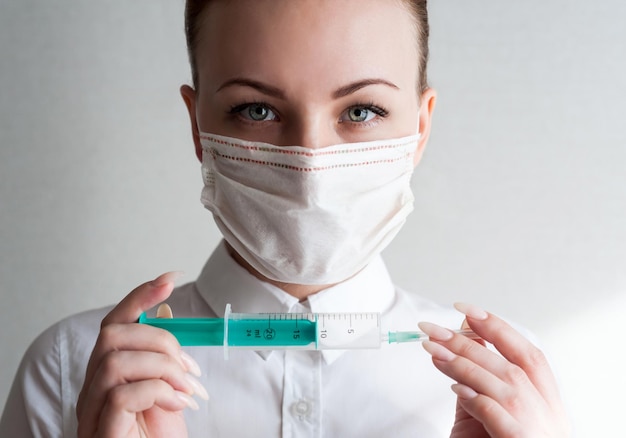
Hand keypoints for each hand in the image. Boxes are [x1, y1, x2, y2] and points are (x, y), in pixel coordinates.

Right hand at [76, 272, 207, 437]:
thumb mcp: (167, 391)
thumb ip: (162, 360)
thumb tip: (167, 316)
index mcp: (108, 374)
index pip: (115, 323)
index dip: (139, 296)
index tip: (168, 278)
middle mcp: (92, 389)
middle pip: (112, 334)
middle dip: (161, 339)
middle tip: (189, 367)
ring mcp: (92, 412)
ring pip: (116, 359)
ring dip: (164, 366)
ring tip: (187, 389)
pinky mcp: (102, 432)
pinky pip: (122, 393)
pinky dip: (158, 390)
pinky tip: (177, 404)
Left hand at [419, 303, 569, 437]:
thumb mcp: (497, 414)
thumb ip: (483, 382)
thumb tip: (465, 341)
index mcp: (548, 404)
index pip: (528, 354)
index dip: (499, 328)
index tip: (466, 309)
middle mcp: (549, 416)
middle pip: (510, 365)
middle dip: (470, 341)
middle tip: (433, 329)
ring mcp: (538, 431)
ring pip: (504, 385)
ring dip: (464, 363)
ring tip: (432, 350)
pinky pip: (498, 416)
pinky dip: (477, 399)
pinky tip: (455, 388)